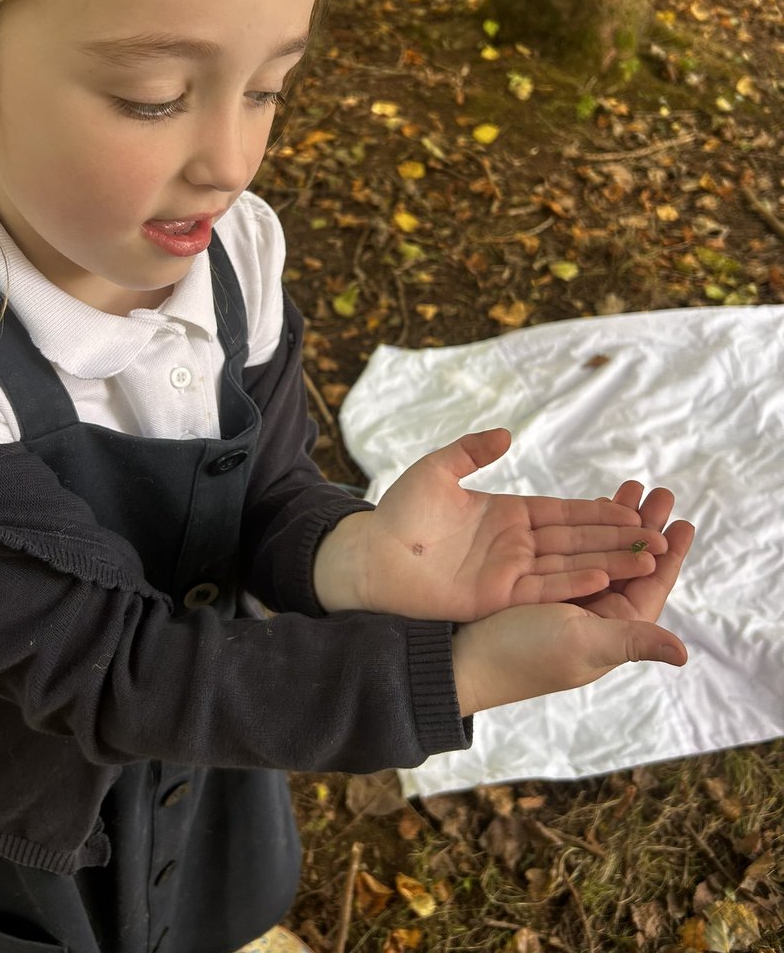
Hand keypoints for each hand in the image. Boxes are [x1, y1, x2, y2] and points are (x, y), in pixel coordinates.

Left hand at [315, 429, 668, 619]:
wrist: (371, 556)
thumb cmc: (399, 512)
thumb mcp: (437, 471)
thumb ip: (472, 451)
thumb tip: (507, 435)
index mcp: (508, 515)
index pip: (564, 513)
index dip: (598, 512)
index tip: (634, 508)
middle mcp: (515, 545)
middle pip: (576, 540)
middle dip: (617, 539)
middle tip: (659, 537)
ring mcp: (508, 572)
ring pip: (568, 566)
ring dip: (607, 563)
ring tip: (647, 560)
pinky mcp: (497, 596)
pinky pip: (543, 588)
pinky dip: (573, 584)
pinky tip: (604, 577)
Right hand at [452, 499, 692, 713]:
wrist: (464, 660)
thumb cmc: (526, 655)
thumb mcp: (583, 645)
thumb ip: (632, 641)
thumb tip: (685, 654)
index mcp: (613, 627)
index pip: (652, 586)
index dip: (671, 555)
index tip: (685, 522)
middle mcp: (595, 611)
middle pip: (631, 562)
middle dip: (646, 527)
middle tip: (660, 492)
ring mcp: (568, 596)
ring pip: (603, 551)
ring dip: (619, 521)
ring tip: (630, 488)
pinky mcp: (540, 583)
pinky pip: (573, 549)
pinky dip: (586, 527)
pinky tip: (593, 507)